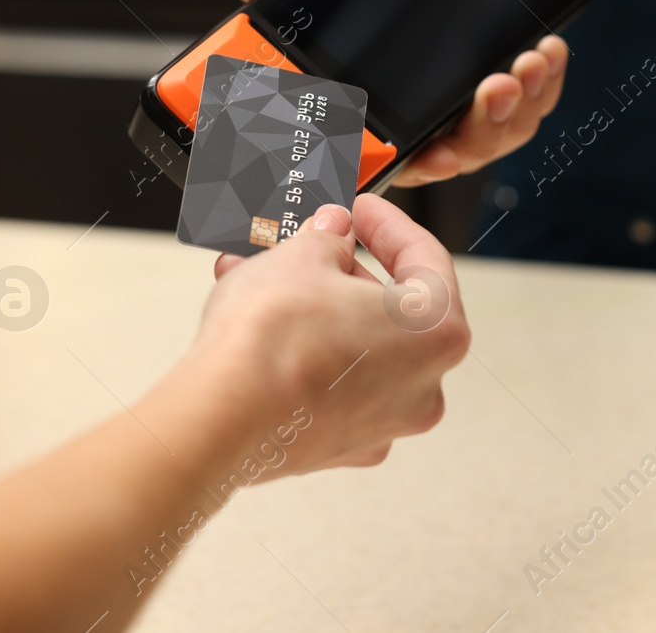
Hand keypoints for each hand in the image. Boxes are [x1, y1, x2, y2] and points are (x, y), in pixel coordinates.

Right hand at [193, 197, 469, 471]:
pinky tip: (260, 327)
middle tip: (309, 243)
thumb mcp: (305, 254)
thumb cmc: (274, 338)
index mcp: (437, 333)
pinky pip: (331, 384)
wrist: (219, 419)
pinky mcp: (340, 446)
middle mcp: (424, 386)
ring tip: (264, 276)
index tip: (359, 209)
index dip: (387, 224)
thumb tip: (334, 230)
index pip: (426, 259)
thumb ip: (330, 236)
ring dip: (314, 307)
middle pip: (389, 307)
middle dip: (341, 269)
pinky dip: (303, 352)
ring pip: (354, 346)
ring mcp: (383, 422)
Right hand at [236, 0, 569, 185]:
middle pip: (449, 149)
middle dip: (483, 130)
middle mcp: (397, 94)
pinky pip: (520, 93)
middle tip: (500, 86)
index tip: (441, 155)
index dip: (406, 165)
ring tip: (535, 60)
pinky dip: (541, 81)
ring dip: (521, 107)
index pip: (374, 148)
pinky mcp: (480, 60)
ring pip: (491, 129)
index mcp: (346, 81)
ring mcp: (444, 84)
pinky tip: (550, 49)